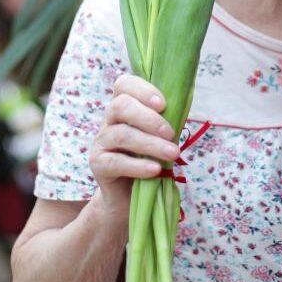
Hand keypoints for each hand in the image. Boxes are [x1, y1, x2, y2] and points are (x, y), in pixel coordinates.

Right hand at [89, 75, 179, 219]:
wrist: (129, 196)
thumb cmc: (148, 159)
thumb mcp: (159, 137)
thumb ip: (166, 121)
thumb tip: (184, 105)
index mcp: (123, 108)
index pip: (123, 85)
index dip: (142, 90)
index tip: (163, 104)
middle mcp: (108, 121)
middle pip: (120, 106)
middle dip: (149, 118)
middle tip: (171, 133)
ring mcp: (101, 142)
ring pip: (121, 134)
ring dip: (151, 144)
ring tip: (172, 154)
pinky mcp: (98, 165)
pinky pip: (116, 162)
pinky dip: (138, 166)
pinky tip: (156, 170)